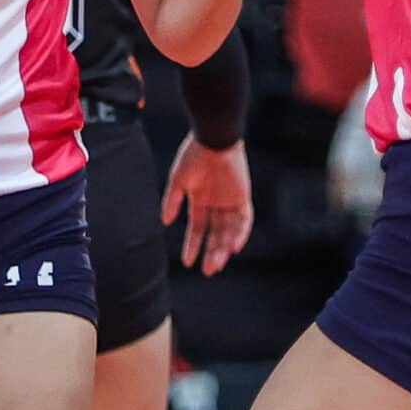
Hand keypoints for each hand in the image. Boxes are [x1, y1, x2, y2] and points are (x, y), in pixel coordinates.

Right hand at [160, 135, 253, 273]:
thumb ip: (172, 201)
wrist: (213, 138)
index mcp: (199, 200)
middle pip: (215, 234)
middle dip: (211, 252)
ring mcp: (230, 201)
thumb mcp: (178, 180)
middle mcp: (216, 203)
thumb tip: (165, 221)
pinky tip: (234, 247)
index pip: (197, 229)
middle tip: (207, 271)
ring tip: (217, 263)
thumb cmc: (193, 155)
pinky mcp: (243, 196)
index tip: (187, 262)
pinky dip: (240, 233)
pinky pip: (244, 220)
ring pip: (229, 231)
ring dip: (224, 247)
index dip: (192, 245)